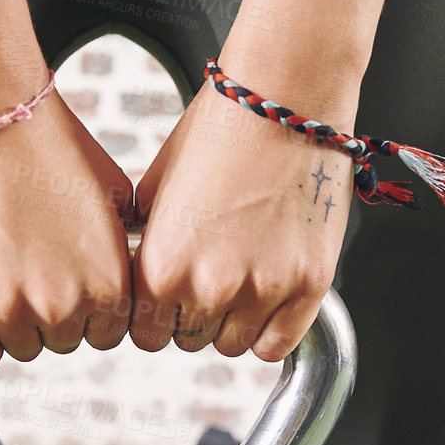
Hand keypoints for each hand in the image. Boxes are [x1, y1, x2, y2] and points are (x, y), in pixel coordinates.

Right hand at [0, 62, 135, 370]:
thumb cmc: (43, 140)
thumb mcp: (112, 195)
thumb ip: (121, 251)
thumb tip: (127, 277)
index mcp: (108, 281)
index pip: (107, 333)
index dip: (87, 309)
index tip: (69, 284)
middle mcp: (64, 303)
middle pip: (63, 342)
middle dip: (49, 312)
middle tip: (29, 264)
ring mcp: (10, 307)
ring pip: (21, 348)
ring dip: (12, 321)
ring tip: (2, 266)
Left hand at [129, 71, 356, 361]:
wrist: (285, 99)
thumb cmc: (221, 129)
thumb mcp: (156, 186)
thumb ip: (144, 242)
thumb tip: (135, 272)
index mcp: (161, 265)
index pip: (142, 332)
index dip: (151, 315)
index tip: (162, 299)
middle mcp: (209, 285)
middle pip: (186, 341)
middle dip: (190, 316)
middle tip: (205, 278)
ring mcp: (263, 289)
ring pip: (231, 346)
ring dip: (229, 323)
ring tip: (236, 280)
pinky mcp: (309, 285)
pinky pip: (277, 345)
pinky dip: (268, 331)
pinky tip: (265, 299)